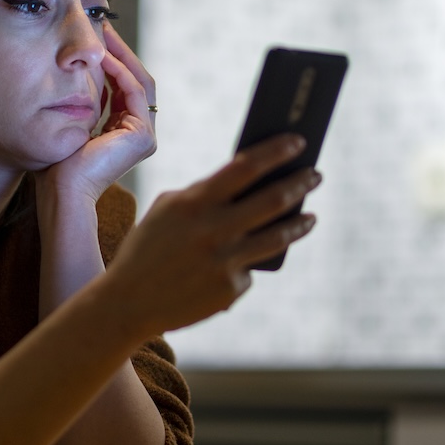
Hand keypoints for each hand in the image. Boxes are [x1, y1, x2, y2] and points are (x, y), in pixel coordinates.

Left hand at [36, 22, 155, 200]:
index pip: (125, 87)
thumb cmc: (56, 166)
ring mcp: (145, 136)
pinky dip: (119, 71)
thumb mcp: (69, 123)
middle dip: (120, 52)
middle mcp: (141, 133)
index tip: (96, 36)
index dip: (113, 59)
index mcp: (125, 132)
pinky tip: (101, 56)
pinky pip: (134, 92)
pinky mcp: (143, 136)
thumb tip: (69, 71)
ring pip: (139, 82)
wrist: (61, 192)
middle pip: (136, 80)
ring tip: (103, 33)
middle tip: (104, 25)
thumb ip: (77, 102)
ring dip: (121, 55)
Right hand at [99, 134, 320, 337]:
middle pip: (273, 198)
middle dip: (301, 182)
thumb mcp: (167, 210)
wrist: (128, 302)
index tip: (297, 142)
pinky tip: (244, 262)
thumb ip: (203, 194)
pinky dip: (249, 263)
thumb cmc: (149, 248)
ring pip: (277, 236)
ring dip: (299, 223)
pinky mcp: (229, 289)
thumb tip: (251, 183)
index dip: (276, 151)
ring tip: (310, 217)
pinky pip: (250, 269)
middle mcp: (213, 229)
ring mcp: (224, 261)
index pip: (245, 167)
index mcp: (193, 202)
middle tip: (316, 175)